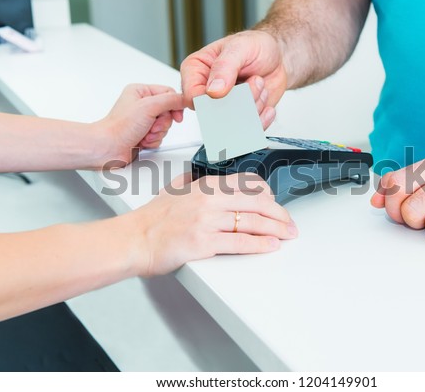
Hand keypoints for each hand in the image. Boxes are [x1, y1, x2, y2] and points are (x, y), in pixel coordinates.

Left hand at [93, 84, 184, 165]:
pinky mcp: (144, 134)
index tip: (177, 116)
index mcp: (141, 91)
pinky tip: (142, 141)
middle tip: (151, 126)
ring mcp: (143, 120)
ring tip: (145, 134)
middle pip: (168, 112)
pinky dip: (153, 141)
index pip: (169, 93)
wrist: (108, 148)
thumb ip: (170, 100)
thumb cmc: (119, 127)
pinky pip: (160, 136)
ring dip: (157, 133)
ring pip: (165, 126)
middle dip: (162, 123)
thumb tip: (185, 98)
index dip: (175, 105)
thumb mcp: (148, 107)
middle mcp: (142, 105)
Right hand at [127, 173, 297, 276]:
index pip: (247, 183)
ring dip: (275, 229)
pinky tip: (271, 246)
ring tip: (288, 234)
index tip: (276, 203)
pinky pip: (239, 242)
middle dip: (279, 214)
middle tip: (290, 222)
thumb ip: (192, 182)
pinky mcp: (203, 243)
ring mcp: (206, 221)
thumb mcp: (174, 189)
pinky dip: (259, 244)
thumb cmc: (152, 219)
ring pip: (251, 222)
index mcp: (205, 186)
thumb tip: (201, 178)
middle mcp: (208, 200)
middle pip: (256, 202)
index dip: (267, 194)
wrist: (134, 239)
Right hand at [180, 30, 287, 128]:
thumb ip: (224, 67)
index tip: (230, 89)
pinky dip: (262, 116)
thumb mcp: (240, 48)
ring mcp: (223, 106)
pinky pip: (248, 129)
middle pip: (214, 114)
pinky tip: (264, 98)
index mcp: (196, 71)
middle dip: (240, 100)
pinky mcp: (240, 118)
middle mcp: (207, 92)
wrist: (277, 57)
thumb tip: (213, 90)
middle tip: (254, 80)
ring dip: (253, 104)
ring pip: (233, 123)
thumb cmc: (256, 46)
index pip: (192, 97)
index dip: (211, 98)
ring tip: (259, 84)